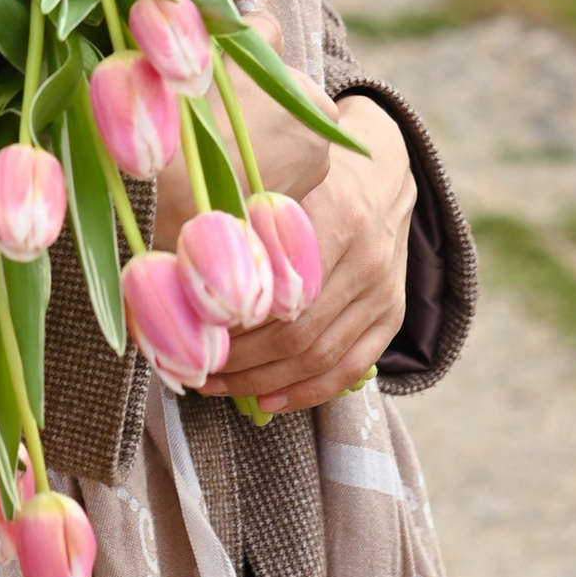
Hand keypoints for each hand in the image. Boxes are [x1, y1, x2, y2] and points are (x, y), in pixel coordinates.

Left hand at [201, 98, 413, 415]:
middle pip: (298, 334)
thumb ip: (245, 220)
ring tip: (219, 385)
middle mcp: (367, 261)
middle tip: (197, 367)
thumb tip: (183, 267)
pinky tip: (269, 400)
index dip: (236, 325)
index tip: (194, 335)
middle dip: (242, 361)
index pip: (282, 293)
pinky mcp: (392, 315)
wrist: (380, 176)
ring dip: (265, 382)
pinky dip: (308, 392)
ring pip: (321, 357)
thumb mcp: (281, 181)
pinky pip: (351, 368)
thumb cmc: (313, 178)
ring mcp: (384, 292)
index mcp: (337, 218)